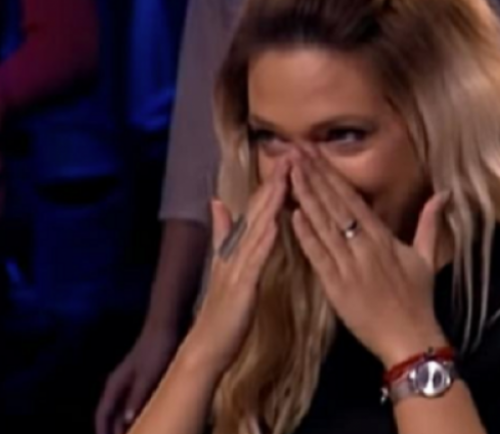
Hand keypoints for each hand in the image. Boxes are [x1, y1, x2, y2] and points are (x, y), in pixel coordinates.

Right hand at [95, 326, 179, 433]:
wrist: (168, 325)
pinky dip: (139, 413)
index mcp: (115, 386)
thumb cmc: (156, 350)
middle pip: (113, 414)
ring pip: (125, 409)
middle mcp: (120, 385)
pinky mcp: (145, 377)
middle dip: (115, 430)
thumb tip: (126, 422)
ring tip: (140, 433)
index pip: (103, 415)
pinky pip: (137, 401)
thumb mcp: (148, 377)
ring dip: (127, 423)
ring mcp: (132, 381)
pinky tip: (151, 418)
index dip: (103, 432)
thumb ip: (137, 399)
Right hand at [181, 160, 289, 374]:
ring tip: (286, 178)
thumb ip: (221, 233)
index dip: (272, 183)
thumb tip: (216, 202)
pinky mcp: (241, 286)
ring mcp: (237, 266)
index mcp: (236, 246)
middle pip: (256, 210)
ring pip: (257, 228)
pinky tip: (276, 223)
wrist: (208, 344)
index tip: (289, 158)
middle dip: (274, 182)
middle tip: (291, 154)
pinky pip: (255, 259)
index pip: (256, 208)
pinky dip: (265, 240)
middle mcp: (234, 250)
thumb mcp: (224, 265)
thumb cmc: (223, 309)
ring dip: (271, 203)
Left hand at [289, 150, 450, 367]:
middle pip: (333, 205)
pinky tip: (291, 215)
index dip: (331, 174)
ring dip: (303, 198)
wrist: (409, 337)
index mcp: (382, 237)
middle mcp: (363, 246)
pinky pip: (317, 256)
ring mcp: (348, 266)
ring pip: (322, 226)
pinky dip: (304, 235)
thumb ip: (430, 223)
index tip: (314, 153)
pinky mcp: (335, 286)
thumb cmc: (418, 299)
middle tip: (293, 151)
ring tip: (287, 174)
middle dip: (312, 176)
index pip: (352, 198)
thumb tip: (444, 194)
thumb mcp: (427, 257)